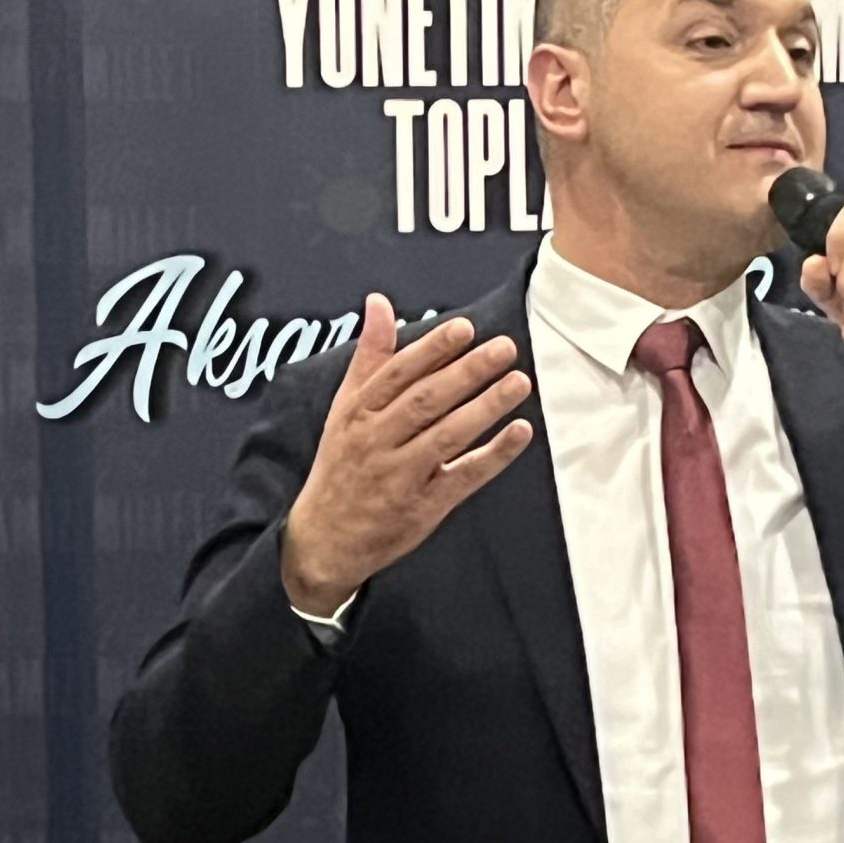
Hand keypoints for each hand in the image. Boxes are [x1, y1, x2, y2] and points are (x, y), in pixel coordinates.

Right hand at [280, 294, 534, 615]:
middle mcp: (377, 441)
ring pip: (447, 436)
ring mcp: (401, 476)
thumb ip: (369, 355)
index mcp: (358, 413)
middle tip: (503, 348)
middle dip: (467, 372)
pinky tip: (520, 432)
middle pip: (426, 400)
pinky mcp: (423, 507)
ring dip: (486, 407)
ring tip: (518, 382)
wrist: (324, 540)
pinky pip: (463, 477)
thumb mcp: (345, 408)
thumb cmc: (342, 466)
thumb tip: (379, 302)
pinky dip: (493, 455)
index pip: (398, 373)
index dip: (433, 349)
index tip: (464, 329)